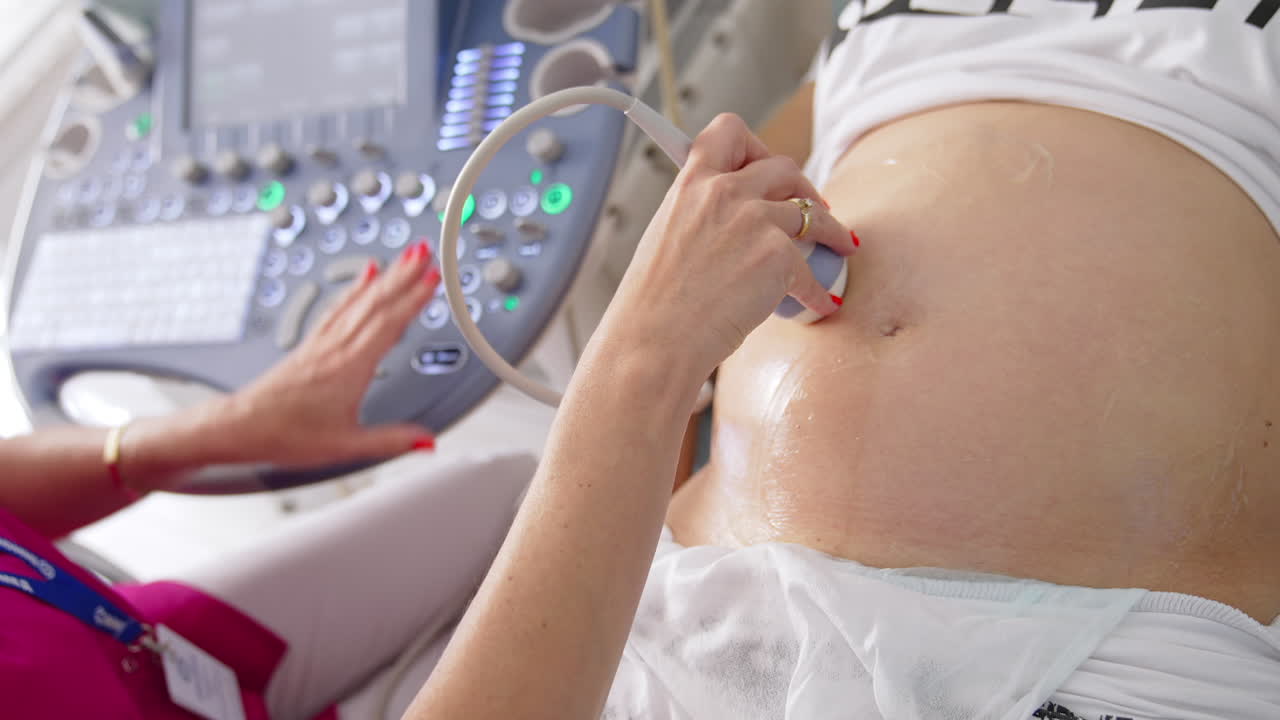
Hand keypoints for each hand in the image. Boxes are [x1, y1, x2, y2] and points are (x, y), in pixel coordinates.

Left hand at [211, 242, 440, 467]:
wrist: (241, 425)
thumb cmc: (286, 433)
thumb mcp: (346, 446)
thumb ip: (391, 440)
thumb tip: (427, 440)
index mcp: (350, 366)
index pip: (389, 322)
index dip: (414, 297)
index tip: (434, 277)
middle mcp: (336, 346)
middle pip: (376, 302)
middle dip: (403, 274)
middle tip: (425, 251)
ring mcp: (323, 342)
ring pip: (359, 300)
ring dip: (385, 276)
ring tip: (404, 256)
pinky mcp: (311, 344)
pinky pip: (339, 307)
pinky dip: (355, 288)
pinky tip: (363, 278)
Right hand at [603, 114, 854, 375]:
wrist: (656, 338)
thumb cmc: (654, 302)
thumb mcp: (666, 236)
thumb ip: (699, 216)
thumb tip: (729, 226)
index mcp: (691, 183)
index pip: (728, 132)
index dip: (754, 146)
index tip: (764, 165)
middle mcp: (725, 192)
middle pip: (784, 167)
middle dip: (802, 187)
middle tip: (810, 207)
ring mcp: (755, 221)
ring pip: (812, 214)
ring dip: (832, 231)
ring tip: (841, 245)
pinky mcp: (778, 256)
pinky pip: (811, 272)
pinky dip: (818, 292)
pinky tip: (821, 304)